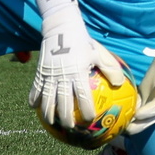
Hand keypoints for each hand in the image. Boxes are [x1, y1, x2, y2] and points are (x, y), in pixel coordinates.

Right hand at [29, 3, 124, 126]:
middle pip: (63, 102)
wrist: (61, 27)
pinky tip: (33, 107)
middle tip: (70, 128)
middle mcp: (62, 76)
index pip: (82, 96)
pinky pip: (35, 88)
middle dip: (66, 117)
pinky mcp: (39, 71)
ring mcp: (49, 74)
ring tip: (52, 122)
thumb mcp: (98, 53)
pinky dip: (33, 98)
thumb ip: (110, 68)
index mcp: (78, 72)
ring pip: (47, 98)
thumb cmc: (82, 41)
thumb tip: (121, 83)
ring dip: (48, 112)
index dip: (86, 110)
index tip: (90, 120)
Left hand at [127, 28, 154, 134]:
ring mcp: (150, 100)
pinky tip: (114, 111)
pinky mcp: (143, 94)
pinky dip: (126, 109)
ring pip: (140, 114)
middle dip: (137, 125)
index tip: (138, 115)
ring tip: (117, 125)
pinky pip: (134, 104)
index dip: (148, 113)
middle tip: (124, 128)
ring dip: (130, 120)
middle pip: (148, 118)